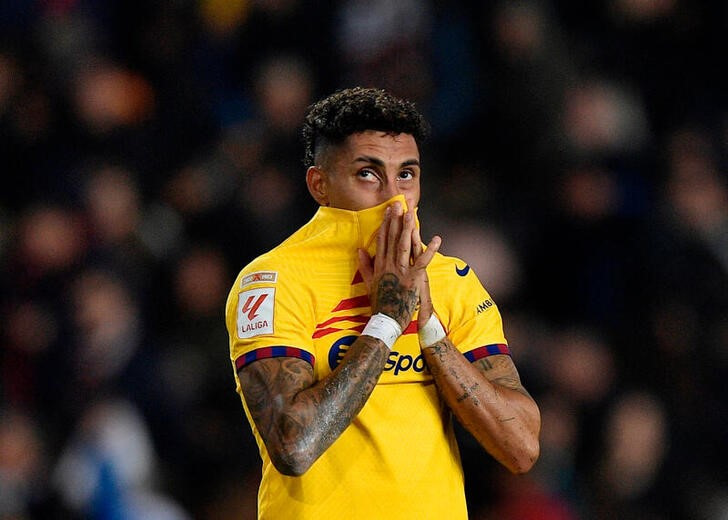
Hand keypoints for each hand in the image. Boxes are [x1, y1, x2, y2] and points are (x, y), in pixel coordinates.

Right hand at [358, 202, 440, 329]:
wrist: (386, 320)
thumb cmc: (379, 304)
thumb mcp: (369, 283)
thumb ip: (365, 266)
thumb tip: (360, 250)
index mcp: (380, 265)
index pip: (383, 240)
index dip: (386, 224)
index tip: (388, 211)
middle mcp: (389, 265)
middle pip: (392, 238)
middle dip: (395, 220)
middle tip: (398, 204)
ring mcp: (401, 271)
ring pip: (405, 245)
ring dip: (408, 228)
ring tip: (411, 214)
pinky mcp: (412, 278)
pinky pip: (423, 261)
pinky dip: (431, 250)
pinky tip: (437, 239)